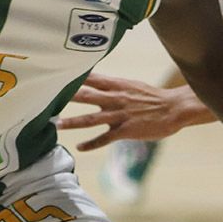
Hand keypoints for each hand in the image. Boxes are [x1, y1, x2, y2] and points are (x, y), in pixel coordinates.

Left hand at [57, 73, 197, 150]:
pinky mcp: (125, 131)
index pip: (91, 78)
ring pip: (91, 119)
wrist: (173, 109)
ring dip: (73, 122)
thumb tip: (94, 79)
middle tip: (49, 97)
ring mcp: (120, 115)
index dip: (74, 76)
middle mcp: (115, 98)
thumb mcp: (131, 85)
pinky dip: (91, 143)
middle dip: (67, 97)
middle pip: (87, 96)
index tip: (57, 73)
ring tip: (57, 124)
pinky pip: (104, 138)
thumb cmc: (152, 97)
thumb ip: (112, 85)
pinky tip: (79, 147)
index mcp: (117, 85)